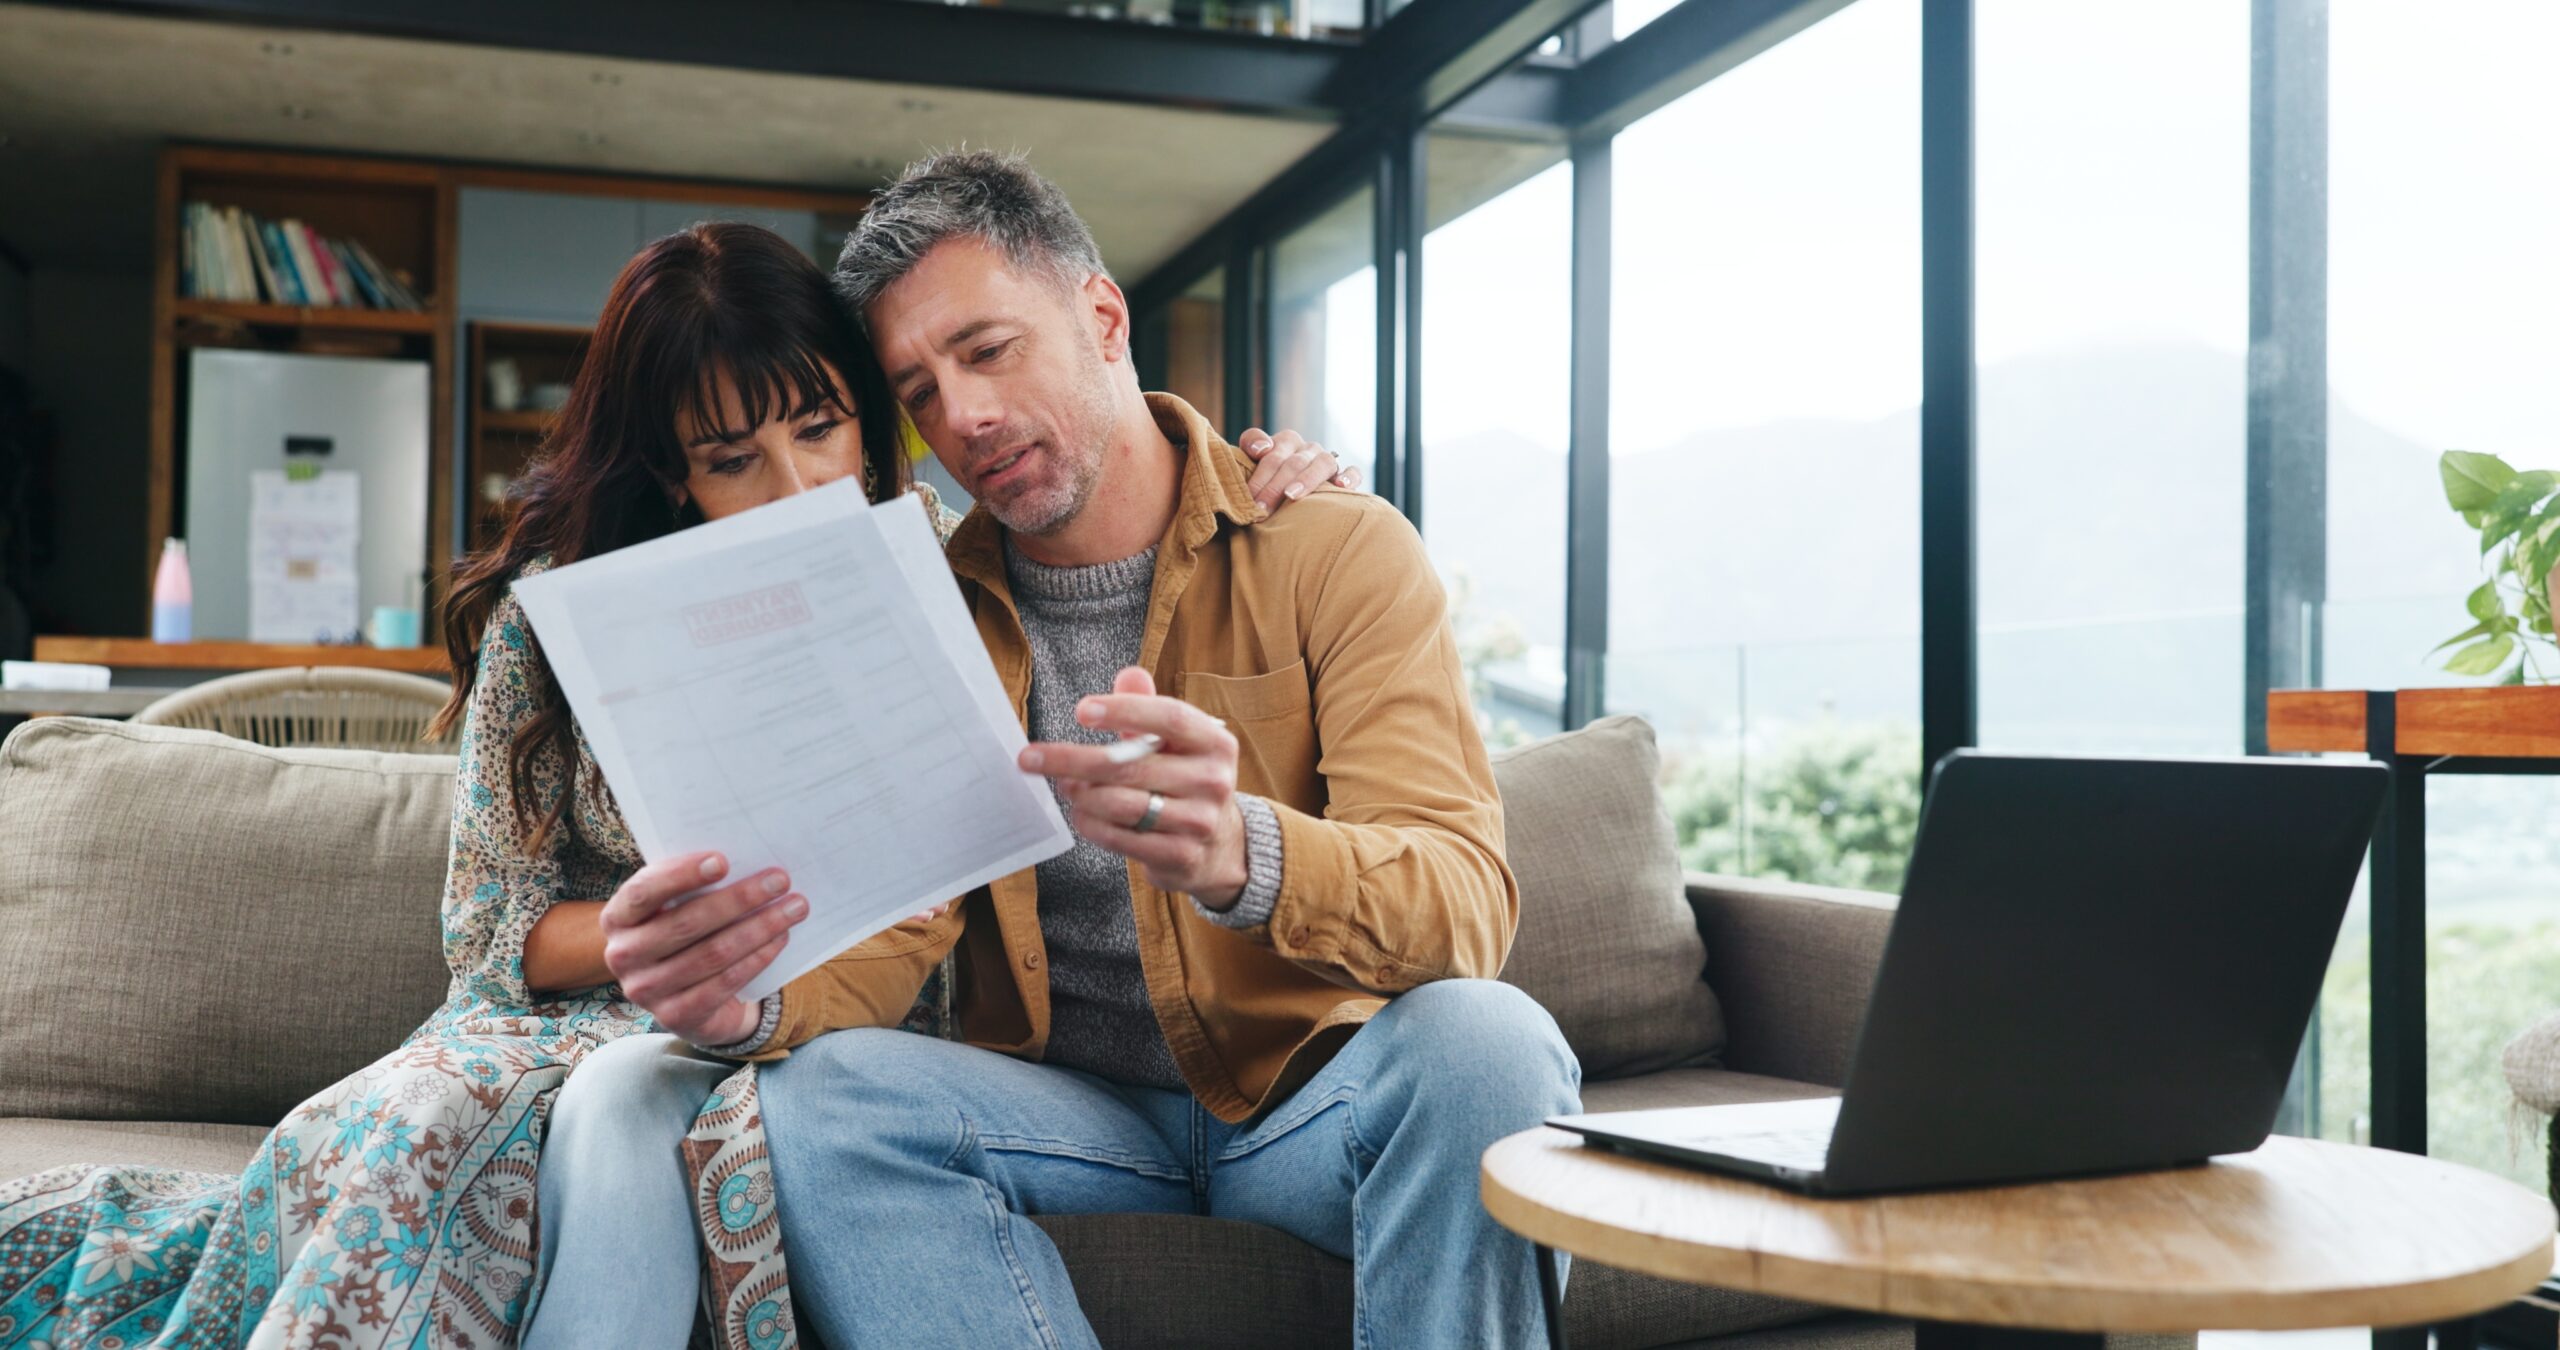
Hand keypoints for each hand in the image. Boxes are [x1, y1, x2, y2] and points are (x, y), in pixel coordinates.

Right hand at [600, 852, 805, 1045]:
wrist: (685, 998)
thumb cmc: (683, 935)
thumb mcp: (675, 907)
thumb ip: (691, 885)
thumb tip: (743, 855)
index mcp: (617, 918)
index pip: (643, 892)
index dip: (682, 875)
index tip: (723, 861)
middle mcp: (622, 955)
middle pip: (687, 922)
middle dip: (740, 899)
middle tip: (780, 880)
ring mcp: (646, 990)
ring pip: (713, 953)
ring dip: (760, 927)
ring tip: (793, 908)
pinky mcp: (675, 1016)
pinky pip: (725, 982)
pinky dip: (757, 958)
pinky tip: (780, 939)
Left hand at [1017, 667, 1250, 905]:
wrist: (1219, 846)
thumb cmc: (1185, 781)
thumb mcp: (1176, 742)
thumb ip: (1149, 707)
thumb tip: (1129, 675)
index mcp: (1215, 743)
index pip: (1170, 719)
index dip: (1125, 711)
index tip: (1081, 710)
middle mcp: (1213, 780)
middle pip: (1132, 765)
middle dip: (1073, 760)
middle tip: (1031, 757)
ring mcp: (1200, 821)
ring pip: (1123, 804)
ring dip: (1081, 795)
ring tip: (1064, 786)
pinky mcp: (1181, 855)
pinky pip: (1122, 838)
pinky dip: (1092, 824)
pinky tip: (1081, 814)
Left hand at [1238, 428, 1359, 509]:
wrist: (1292, 492)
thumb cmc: (1269, 478)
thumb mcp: (1254, 459)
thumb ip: (1251, 443)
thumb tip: (1261, 448)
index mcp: (1287, 441)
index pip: (1273, 453)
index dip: (1260, 475)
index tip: (1250, 497)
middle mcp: (1309, 449)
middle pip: (1294, 463)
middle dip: (1275, 487)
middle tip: (1261, 510)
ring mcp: (1328, 461)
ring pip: (1323, 463)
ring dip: (1306, 479)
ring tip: (1291, 496)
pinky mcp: (1345, 476)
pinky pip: (1354, 472)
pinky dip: (1349, 477)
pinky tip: (1341, 486)